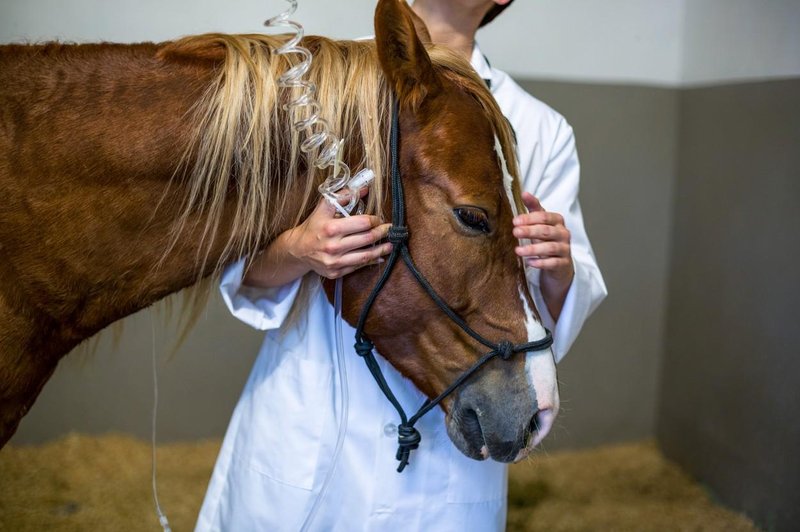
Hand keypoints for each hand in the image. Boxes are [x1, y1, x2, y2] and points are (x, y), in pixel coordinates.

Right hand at [286, 197, 392, 278]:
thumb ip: (343, 196)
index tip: (379, 219)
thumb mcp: (324, 208)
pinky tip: (378, 256)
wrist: (298, 249)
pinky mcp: (335, 272)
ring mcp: (334, 262)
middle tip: (390, 230)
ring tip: (390, 245)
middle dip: (382, 233)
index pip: (363, 223)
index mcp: (331, 228)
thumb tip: (364, 188)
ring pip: (366, 256)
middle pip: (367, 239)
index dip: (375, 220)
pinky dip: (370, 261)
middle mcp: (333, 246)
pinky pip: (357, 267)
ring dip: (381, 250)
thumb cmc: (313, 226)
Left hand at [512, 192, 573, 318]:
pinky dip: (540, 262)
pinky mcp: (563, 264)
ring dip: (533, 248)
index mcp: (557, 221)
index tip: (515, 221)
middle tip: (515, 232)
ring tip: (518, 250)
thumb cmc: (546, 239)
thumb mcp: (541, 223)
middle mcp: (563, 233)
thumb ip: (533, 208)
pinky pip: (553, 263)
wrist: (559, 264)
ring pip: (550, 247)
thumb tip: (524, 192)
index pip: (544, 217)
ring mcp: (565, 249)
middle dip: (530, 231)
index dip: (529, 218)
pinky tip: (529, 263)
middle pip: (547, 231)